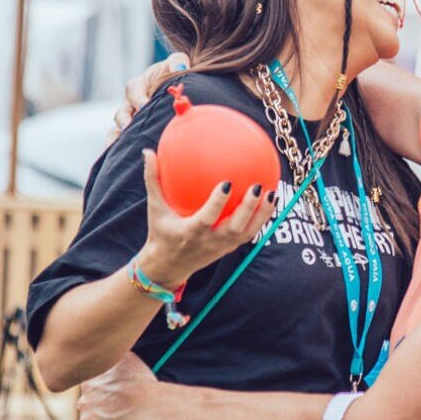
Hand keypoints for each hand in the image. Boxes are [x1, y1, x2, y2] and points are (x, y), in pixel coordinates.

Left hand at [79, 352, 157, 419]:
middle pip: (86, 409)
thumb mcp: (127, 358)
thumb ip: (112, 356)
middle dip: (97, 411)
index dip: (100, 395)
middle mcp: (83, 402)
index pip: (88, 391)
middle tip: (115, 414)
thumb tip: (109, 352)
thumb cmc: (142, 383)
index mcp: (88, 383)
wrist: (150, 406)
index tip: (111, 400)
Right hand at [107, 51, 190, 144]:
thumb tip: (179, 66)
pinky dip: (115, 149)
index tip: (145, 106)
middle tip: (128, 128)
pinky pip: (118, 141)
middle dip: (124, 120)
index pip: (133, 90)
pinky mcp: (130, 133)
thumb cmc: (173, 74)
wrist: (173, 88)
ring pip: (116, 128)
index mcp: (138, 85)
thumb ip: (177, 62)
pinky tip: (116, 160)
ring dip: (116, 137)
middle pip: (121, 112)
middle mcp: (129, 103)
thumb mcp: (175, 64)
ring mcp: (128, 119)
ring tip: (117, 147)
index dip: (138, 98)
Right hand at [138, 148, 275, 283]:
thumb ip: (153, 180)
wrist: (167, 267)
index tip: (228, 183)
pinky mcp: (230, 250)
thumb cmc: (161, 232)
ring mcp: (222, 247)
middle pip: (235, 228)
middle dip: (249, 209)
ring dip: (262, 214)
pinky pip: (249, 234)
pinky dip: (261, 219)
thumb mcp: (155, 208)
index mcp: (190, 232)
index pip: (207, 218)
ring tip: (273, 192)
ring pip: (248, 233)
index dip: (218, 202)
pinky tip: (270, 201)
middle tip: (258, 186)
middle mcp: (209, 242)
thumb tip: (148, 152)